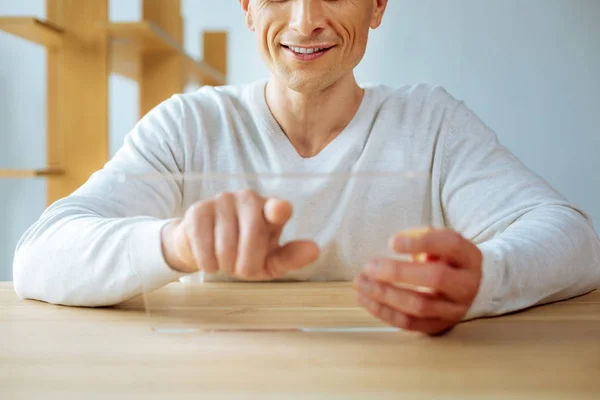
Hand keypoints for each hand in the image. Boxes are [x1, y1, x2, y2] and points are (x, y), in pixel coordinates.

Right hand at [161, 189, 319, 279]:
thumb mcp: (269, 261)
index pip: (278, 207)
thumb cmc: (243, 253)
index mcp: (271, 209)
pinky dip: (208, 263)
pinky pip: (204, 246)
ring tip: (225, 262)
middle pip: (252, 236)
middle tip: (241, 268)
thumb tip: (314, 250)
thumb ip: (290, 256)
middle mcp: (248, 198)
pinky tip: (210, 261)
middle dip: (246, 262)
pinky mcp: (198, 210)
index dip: (278, 210)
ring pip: (226, 245)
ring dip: (226, 265)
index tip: (278, 212)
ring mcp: (222, 200)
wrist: (204, 248)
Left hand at [354, 228, 481, 334]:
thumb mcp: (437, 241)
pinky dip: (383, 311)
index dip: (420, 242)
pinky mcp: (438, 326)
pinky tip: (365, 298)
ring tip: (361, 282)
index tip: (391, 242)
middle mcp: (467, 284)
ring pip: (419, 305)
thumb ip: (418, 238)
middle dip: (398, 272)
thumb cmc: (443, 258)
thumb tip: (395, 243)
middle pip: (436, 278)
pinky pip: (409, 323)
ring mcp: (455, 309)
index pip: (450, 244)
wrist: (464, 286)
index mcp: (469, 257)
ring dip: (385, 294)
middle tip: (370, 266)